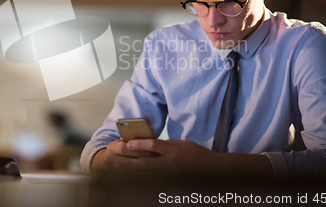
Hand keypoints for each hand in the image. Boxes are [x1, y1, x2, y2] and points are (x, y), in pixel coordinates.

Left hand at [94, 139, 272, 178]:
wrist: (213, 171)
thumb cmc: (197, 155)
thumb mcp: (183, 144)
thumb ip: (167, 144)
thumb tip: (151, 145)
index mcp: (173, 150)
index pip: (153, 146)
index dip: (138, 146)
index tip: (125, 144)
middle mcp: (169, 163)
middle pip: (143, 160)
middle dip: (126, 157)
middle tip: (113, 153)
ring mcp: (168, 174)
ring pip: (144, 172)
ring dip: (128, 168)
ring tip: (115, 165)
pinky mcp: (169, 182)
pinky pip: (151, 179)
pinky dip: (138, 178)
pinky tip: (128, 177)